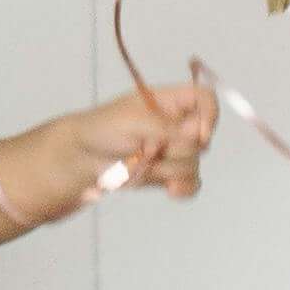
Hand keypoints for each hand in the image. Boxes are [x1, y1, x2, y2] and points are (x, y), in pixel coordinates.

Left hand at [54, 75, 212, 205]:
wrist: (80, 160)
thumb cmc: (100, 129)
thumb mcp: (131, 121)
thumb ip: (165, 128)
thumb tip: (198, 135)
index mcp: (168, 101)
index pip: (205, 99)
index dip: (209, 115)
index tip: (200, 135)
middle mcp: (176, 125)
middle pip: (202, 139)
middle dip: (177, 149)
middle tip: (147, 149)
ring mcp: (173, 151)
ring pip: (194, 164)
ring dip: (168, 170)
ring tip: (140, 165)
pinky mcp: (169, 175)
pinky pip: (192, 184)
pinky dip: (183, 188)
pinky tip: (170, 191)